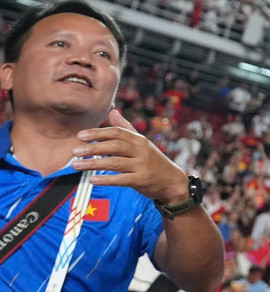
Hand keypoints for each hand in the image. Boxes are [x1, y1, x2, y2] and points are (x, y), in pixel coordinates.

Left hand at [72, 110, 189, 204]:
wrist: (172, 180)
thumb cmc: (153, 160)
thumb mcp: (142, 142)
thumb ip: (126, 127)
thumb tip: (112, 111)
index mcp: (139, 140)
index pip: (117, 132)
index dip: (98, 133)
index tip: (80, 136)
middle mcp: (141, 151)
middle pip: (115, 146)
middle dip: (93, 147)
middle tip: (74, 151)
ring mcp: (142, 165)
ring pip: (115, 163)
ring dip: (94, 164)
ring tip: (76, 165)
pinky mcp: (142, 180)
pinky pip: (122, 179)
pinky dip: (106, 179)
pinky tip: (92, 179)